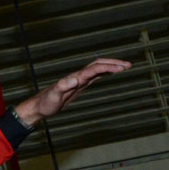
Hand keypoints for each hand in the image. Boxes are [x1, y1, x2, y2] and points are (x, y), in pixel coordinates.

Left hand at [14, 58, 131, 125]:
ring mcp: (79, 80)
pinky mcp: (79, 85)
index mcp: (75, 78)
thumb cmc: (46, 102)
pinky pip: (95, 75)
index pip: (95, 69)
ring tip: (126, 66)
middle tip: (129, 65)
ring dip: (111, 66)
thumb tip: (75, 79)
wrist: (40, 106)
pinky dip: (105, 72)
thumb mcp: (54, 96)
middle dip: (114, 63)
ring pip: (98, 68)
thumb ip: (63, 86)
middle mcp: (78, 76)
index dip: (109, 67)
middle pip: (98, 64)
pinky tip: (111, 73)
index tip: (122, 69)